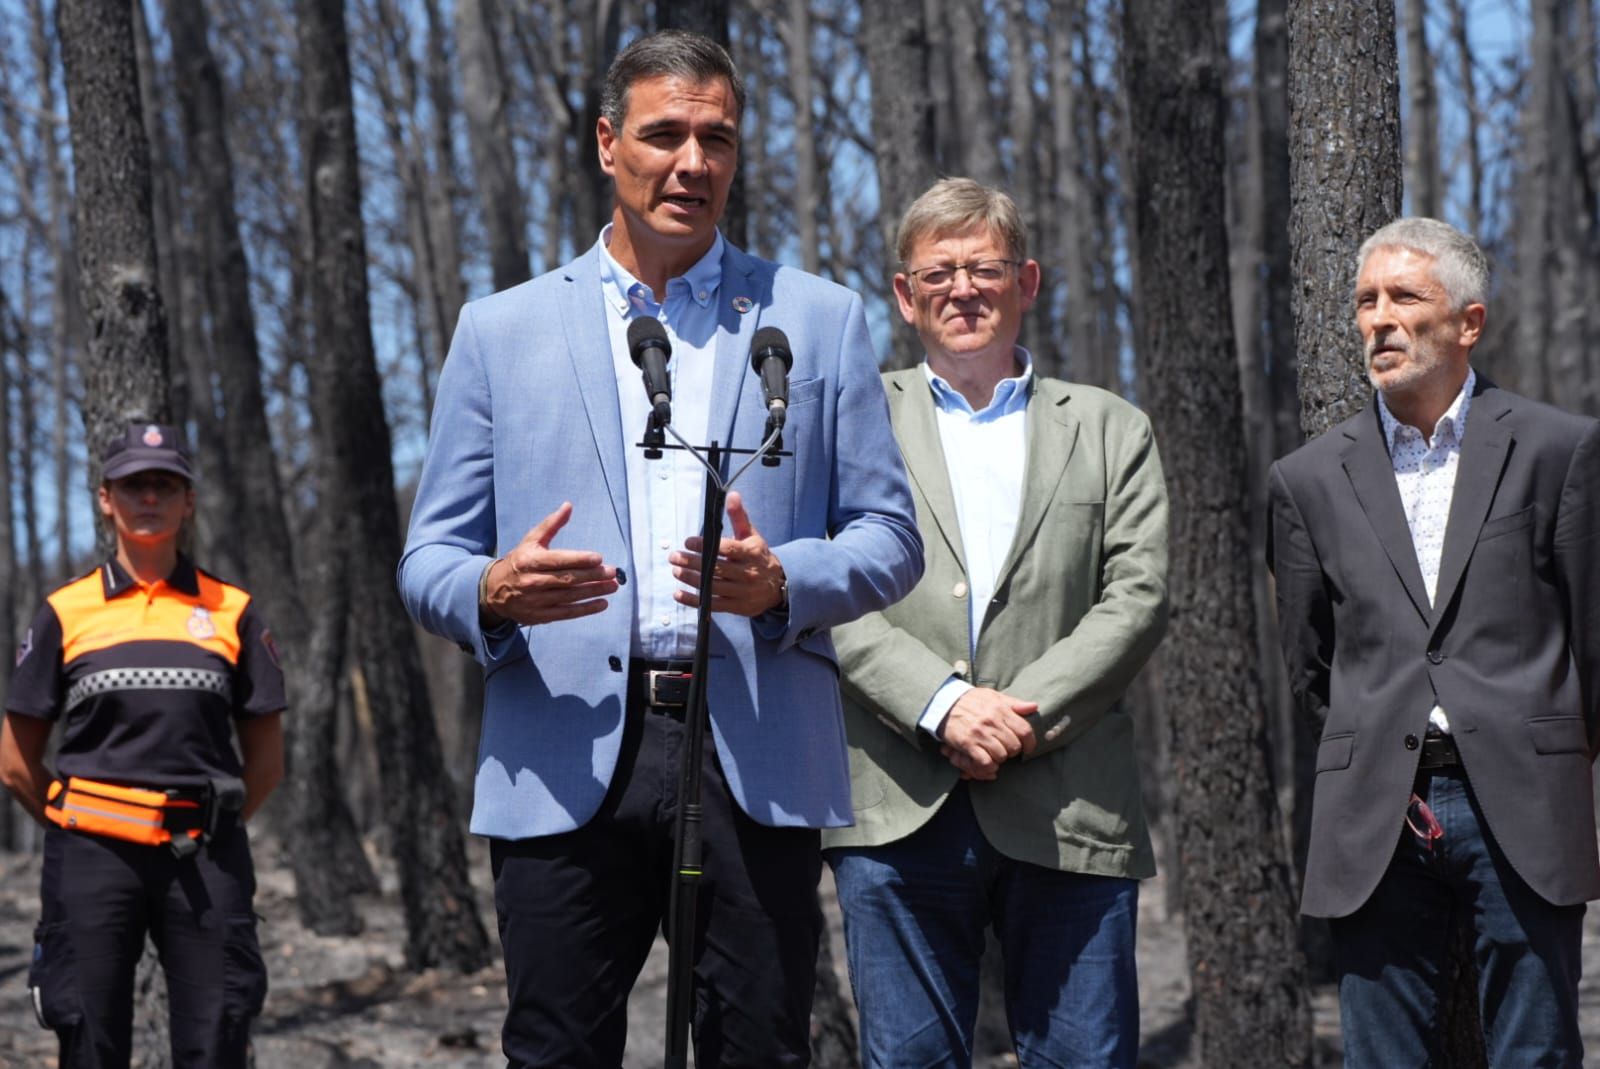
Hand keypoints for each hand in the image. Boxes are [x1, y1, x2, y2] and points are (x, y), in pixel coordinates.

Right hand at [483, 503, 616, 625]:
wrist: (494, 590)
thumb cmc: (519, 561)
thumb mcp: (530, 540)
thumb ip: (551, 524)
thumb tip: (568, 506)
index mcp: (530, 560)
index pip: (558, 560)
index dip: (579, 560)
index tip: (599, 558)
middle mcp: (532, 581)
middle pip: (567, 579)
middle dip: (592, 576)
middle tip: (612, 572)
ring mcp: (536, 601)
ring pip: (569, 596)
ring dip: (593, 592)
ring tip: (612, 586)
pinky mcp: (540, 616)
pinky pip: (567, 613)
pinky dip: (586, 609)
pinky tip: (602, 603)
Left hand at [669, 491, 786, 616]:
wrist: (778, 585)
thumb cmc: (758, 556)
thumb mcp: (751, 535)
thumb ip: (739, 516)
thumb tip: (732, 495)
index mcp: (751, 553)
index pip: (727, 549)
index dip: (706, 546)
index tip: (688, 542)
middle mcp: (748, 573)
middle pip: (717, 569)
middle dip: (693, 563)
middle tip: (675, 557)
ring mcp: (743, 592)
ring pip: (713, 587)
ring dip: (692, 580)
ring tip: (676, 572)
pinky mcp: (738, 607)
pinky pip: (713, 604)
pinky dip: (694, 601)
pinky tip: (679, 594)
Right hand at [938, 688, 1037, 777]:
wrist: (944, 703)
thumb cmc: (971, 701)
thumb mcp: (994, 696)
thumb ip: (1014, 703)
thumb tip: (1034, 707)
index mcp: (1001, 709)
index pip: (1025, 730)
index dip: (1030, 743)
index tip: (1028, 748)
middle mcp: (992, 721)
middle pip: (1014, 746)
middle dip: (1012, 751)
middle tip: (1006, 748)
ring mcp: (980, 733)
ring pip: (1001, 755)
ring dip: (999, 757)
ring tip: (994, 753)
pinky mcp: (968, 744)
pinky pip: (986, 762)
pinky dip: (988, 765)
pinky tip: (986, 760)